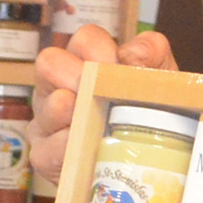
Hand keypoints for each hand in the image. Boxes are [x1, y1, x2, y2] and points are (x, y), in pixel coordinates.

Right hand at [32, 25, 179, 182]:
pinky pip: (49, 148)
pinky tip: (87, 150)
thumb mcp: (159, 79)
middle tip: (103, 93)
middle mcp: (58, 86)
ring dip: (75, 112)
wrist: (146, 163)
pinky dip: (70, 148)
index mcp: (85, 62)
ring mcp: (46, 120)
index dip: (101, 50)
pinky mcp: (43, 155)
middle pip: (50, 63)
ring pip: (49, 105)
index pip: (84, 39)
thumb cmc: (148, 115)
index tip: (120, 68)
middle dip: (79, 76)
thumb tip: (132, 56)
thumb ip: (152, 54)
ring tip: (96, 121)